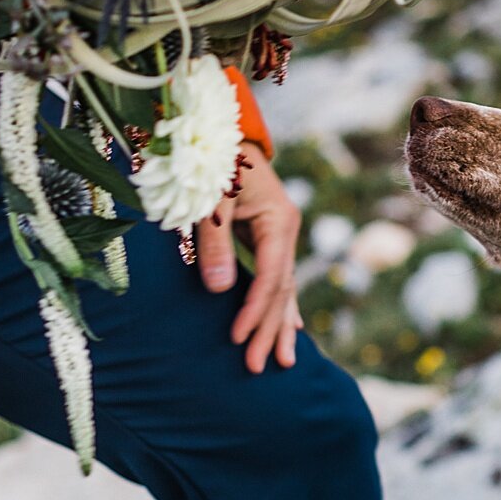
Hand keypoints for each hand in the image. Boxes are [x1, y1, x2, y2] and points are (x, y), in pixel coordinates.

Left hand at [197, 143, 302, 372]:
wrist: (223, 132)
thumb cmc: (212, 161)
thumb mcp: (209, 198)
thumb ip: (214, 243)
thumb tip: (220, 290)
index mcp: (278, 220)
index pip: (271, 277)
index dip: (254, 310)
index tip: (237, 339)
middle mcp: (286, 230)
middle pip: (282, 290)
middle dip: (270, 330)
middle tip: (257, 367)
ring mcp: (281, 234)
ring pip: (285, 288)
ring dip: (280, 326)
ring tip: (282, 362)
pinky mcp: (270, 237)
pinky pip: (279, 279)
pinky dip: (282, 306)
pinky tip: (290, 329)